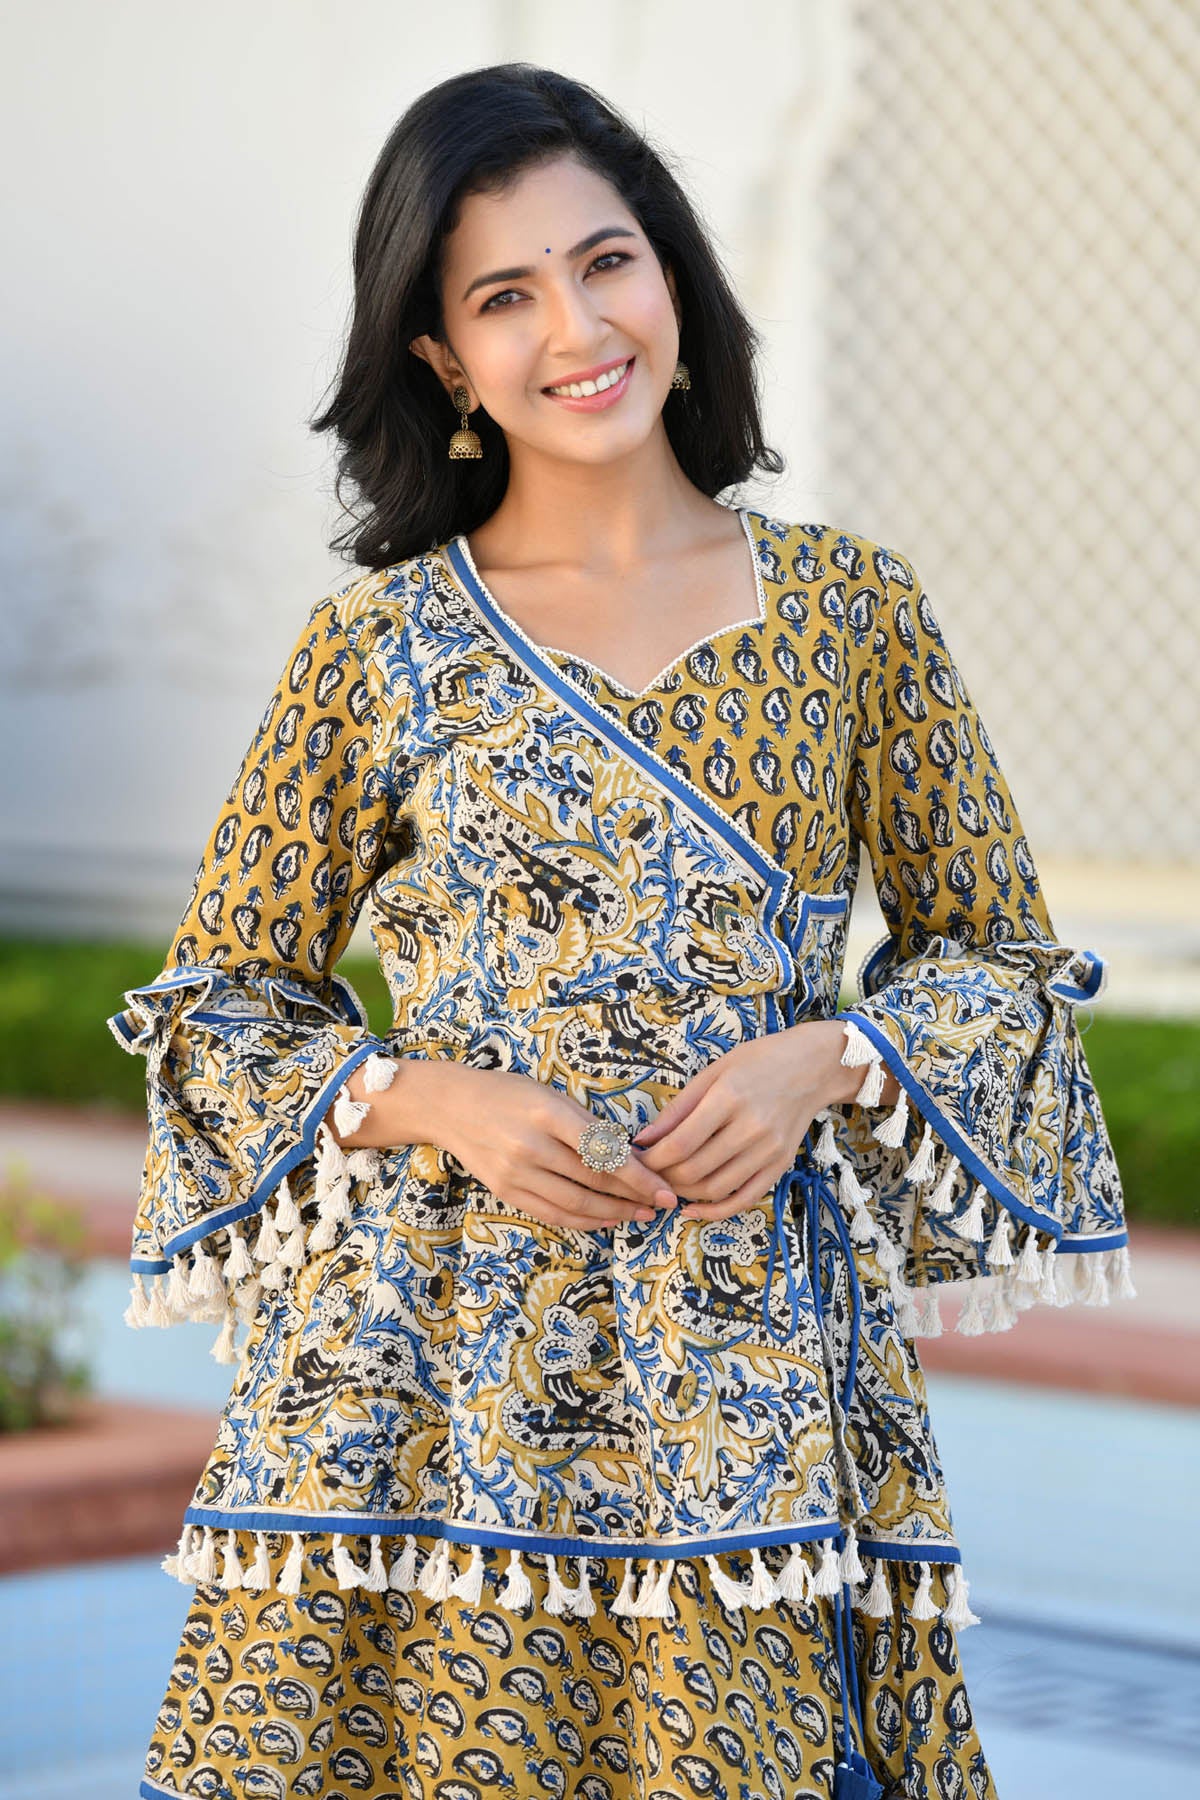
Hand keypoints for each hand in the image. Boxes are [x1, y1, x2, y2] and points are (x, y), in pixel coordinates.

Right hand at [430, 1066, 677, 1232]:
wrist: (451, 1107)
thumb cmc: (507, 1094)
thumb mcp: (550, 1095)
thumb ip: (586, 1125)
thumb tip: (629, 1156)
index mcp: (548, 1114)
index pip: (604, 1152)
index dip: (640, 1177)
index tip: (666, 1189)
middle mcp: (532, 1146)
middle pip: (594, 1181)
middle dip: (635, 1196)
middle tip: (662, 1204)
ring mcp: (517, 1173)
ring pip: (576, 1204)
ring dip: (614, 1213)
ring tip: (640, 1215)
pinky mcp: (506, 1192)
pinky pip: (553, 1214)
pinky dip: (584, 1221)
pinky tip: (606, 1220)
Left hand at [630, 1019, 887, 1221]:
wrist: (814, 1067)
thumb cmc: (759, 1061)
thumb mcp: (713, 1072)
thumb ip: (678, 1109)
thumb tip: (643, 1140)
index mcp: (729, 1097)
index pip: (681, 1144)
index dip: (653, 1159)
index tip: (636, 1160)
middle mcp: (751, 1127)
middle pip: (695, 1170)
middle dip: (662, 1178)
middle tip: (646, 1174)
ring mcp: (769, 1150)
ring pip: (715, 1189)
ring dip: (683, 1194)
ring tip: (666, 1185)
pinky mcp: (780, 1165)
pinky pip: (744, 1198)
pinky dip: (715, 1211)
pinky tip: (693, 1208)